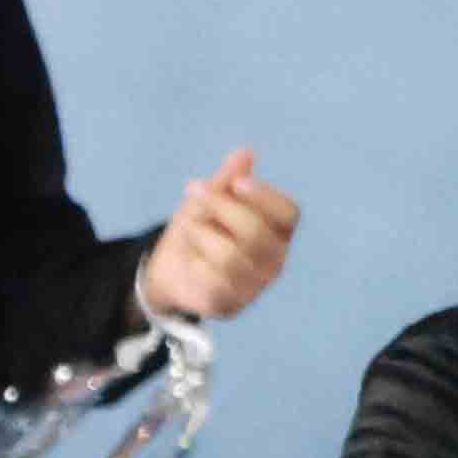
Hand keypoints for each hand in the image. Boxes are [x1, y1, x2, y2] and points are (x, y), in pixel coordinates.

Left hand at [136, 148, 302, 321]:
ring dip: (200, 233)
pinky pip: (210, 278)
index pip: (288, 213)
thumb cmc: (200, 228)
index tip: (237, 183)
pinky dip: (193, 259)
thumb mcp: (210, 198)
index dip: (264, 196)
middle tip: (195, 192)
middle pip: (255, 231)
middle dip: (219, 207)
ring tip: (190, 227)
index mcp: (279, 231)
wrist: (169, 268)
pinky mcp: (229, 303)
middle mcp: (274, 259)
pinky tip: (189, 257)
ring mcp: (253, 285)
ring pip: (229, 255)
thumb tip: (245, 153)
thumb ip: (228, 179)